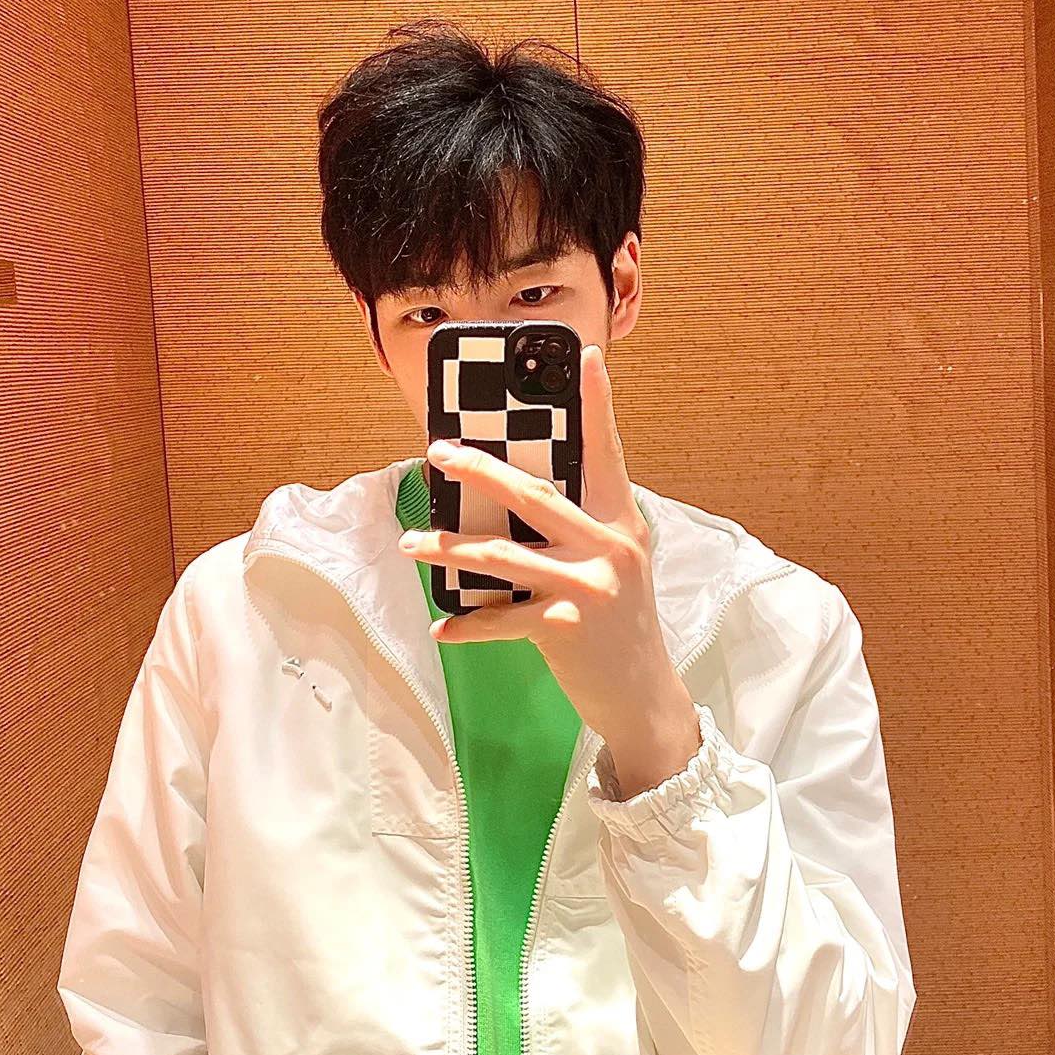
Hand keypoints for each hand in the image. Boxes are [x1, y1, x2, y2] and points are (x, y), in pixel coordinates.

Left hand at [396, 343, 700, 797]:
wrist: (644, 696)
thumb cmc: (618, 624)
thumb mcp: (615, 565)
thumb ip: (579, 528)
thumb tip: (513, 496)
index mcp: (622, 522)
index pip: (607, 452)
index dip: (597, 404)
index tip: (585, 358)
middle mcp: (610, 546)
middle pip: (534, 494)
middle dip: (479, 471)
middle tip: (437, 453)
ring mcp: (590, 585)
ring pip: (502, 554)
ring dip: (448, 548)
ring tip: (410, 544)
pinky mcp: (566, 626)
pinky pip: (501, 617)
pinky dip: (467, 623)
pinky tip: (442, 626)